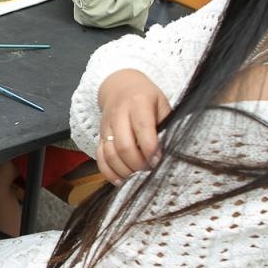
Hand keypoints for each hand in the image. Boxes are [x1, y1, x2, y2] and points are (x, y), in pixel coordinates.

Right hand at [94, 69, 169, 183]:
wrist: (120, 86)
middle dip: (138, 164)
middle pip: (123, 145)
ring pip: (110, 154)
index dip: (151, 149)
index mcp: (138, 102)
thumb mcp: (162, 104)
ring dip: (124, 170)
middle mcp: (119, 114)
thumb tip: (167, 152)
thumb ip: (165, 126)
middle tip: (149, 170)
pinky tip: (121, 180)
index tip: (158, 161)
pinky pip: (99, 157)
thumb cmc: (147, 98)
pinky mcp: (99, 136)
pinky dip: (108, 172)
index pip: (142, 129)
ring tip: (137, 176)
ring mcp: (106, 126)